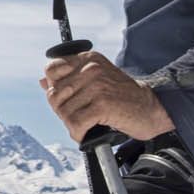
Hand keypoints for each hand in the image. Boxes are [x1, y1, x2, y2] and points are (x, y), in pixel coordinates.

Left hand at [41, 52, 174, 143]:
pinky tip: (88, 134)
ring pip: (64, 111)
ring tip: (87, 126)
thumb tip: (43, 82)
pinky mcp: (102, 104)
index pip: (52, 69)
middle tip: (79, 118)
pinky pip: (76, 123)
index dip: (54, 89)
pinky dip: (79, 134)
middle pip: (55, 94)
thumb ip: (70, 80)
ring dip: (73, 125)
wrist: (151, 109)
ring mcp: (97, 85)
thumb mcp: (96, 81)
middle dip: (63, 112)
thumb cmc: (122, 98)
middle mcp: (91, 68)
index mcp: (88, 59)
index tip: (68, 99)